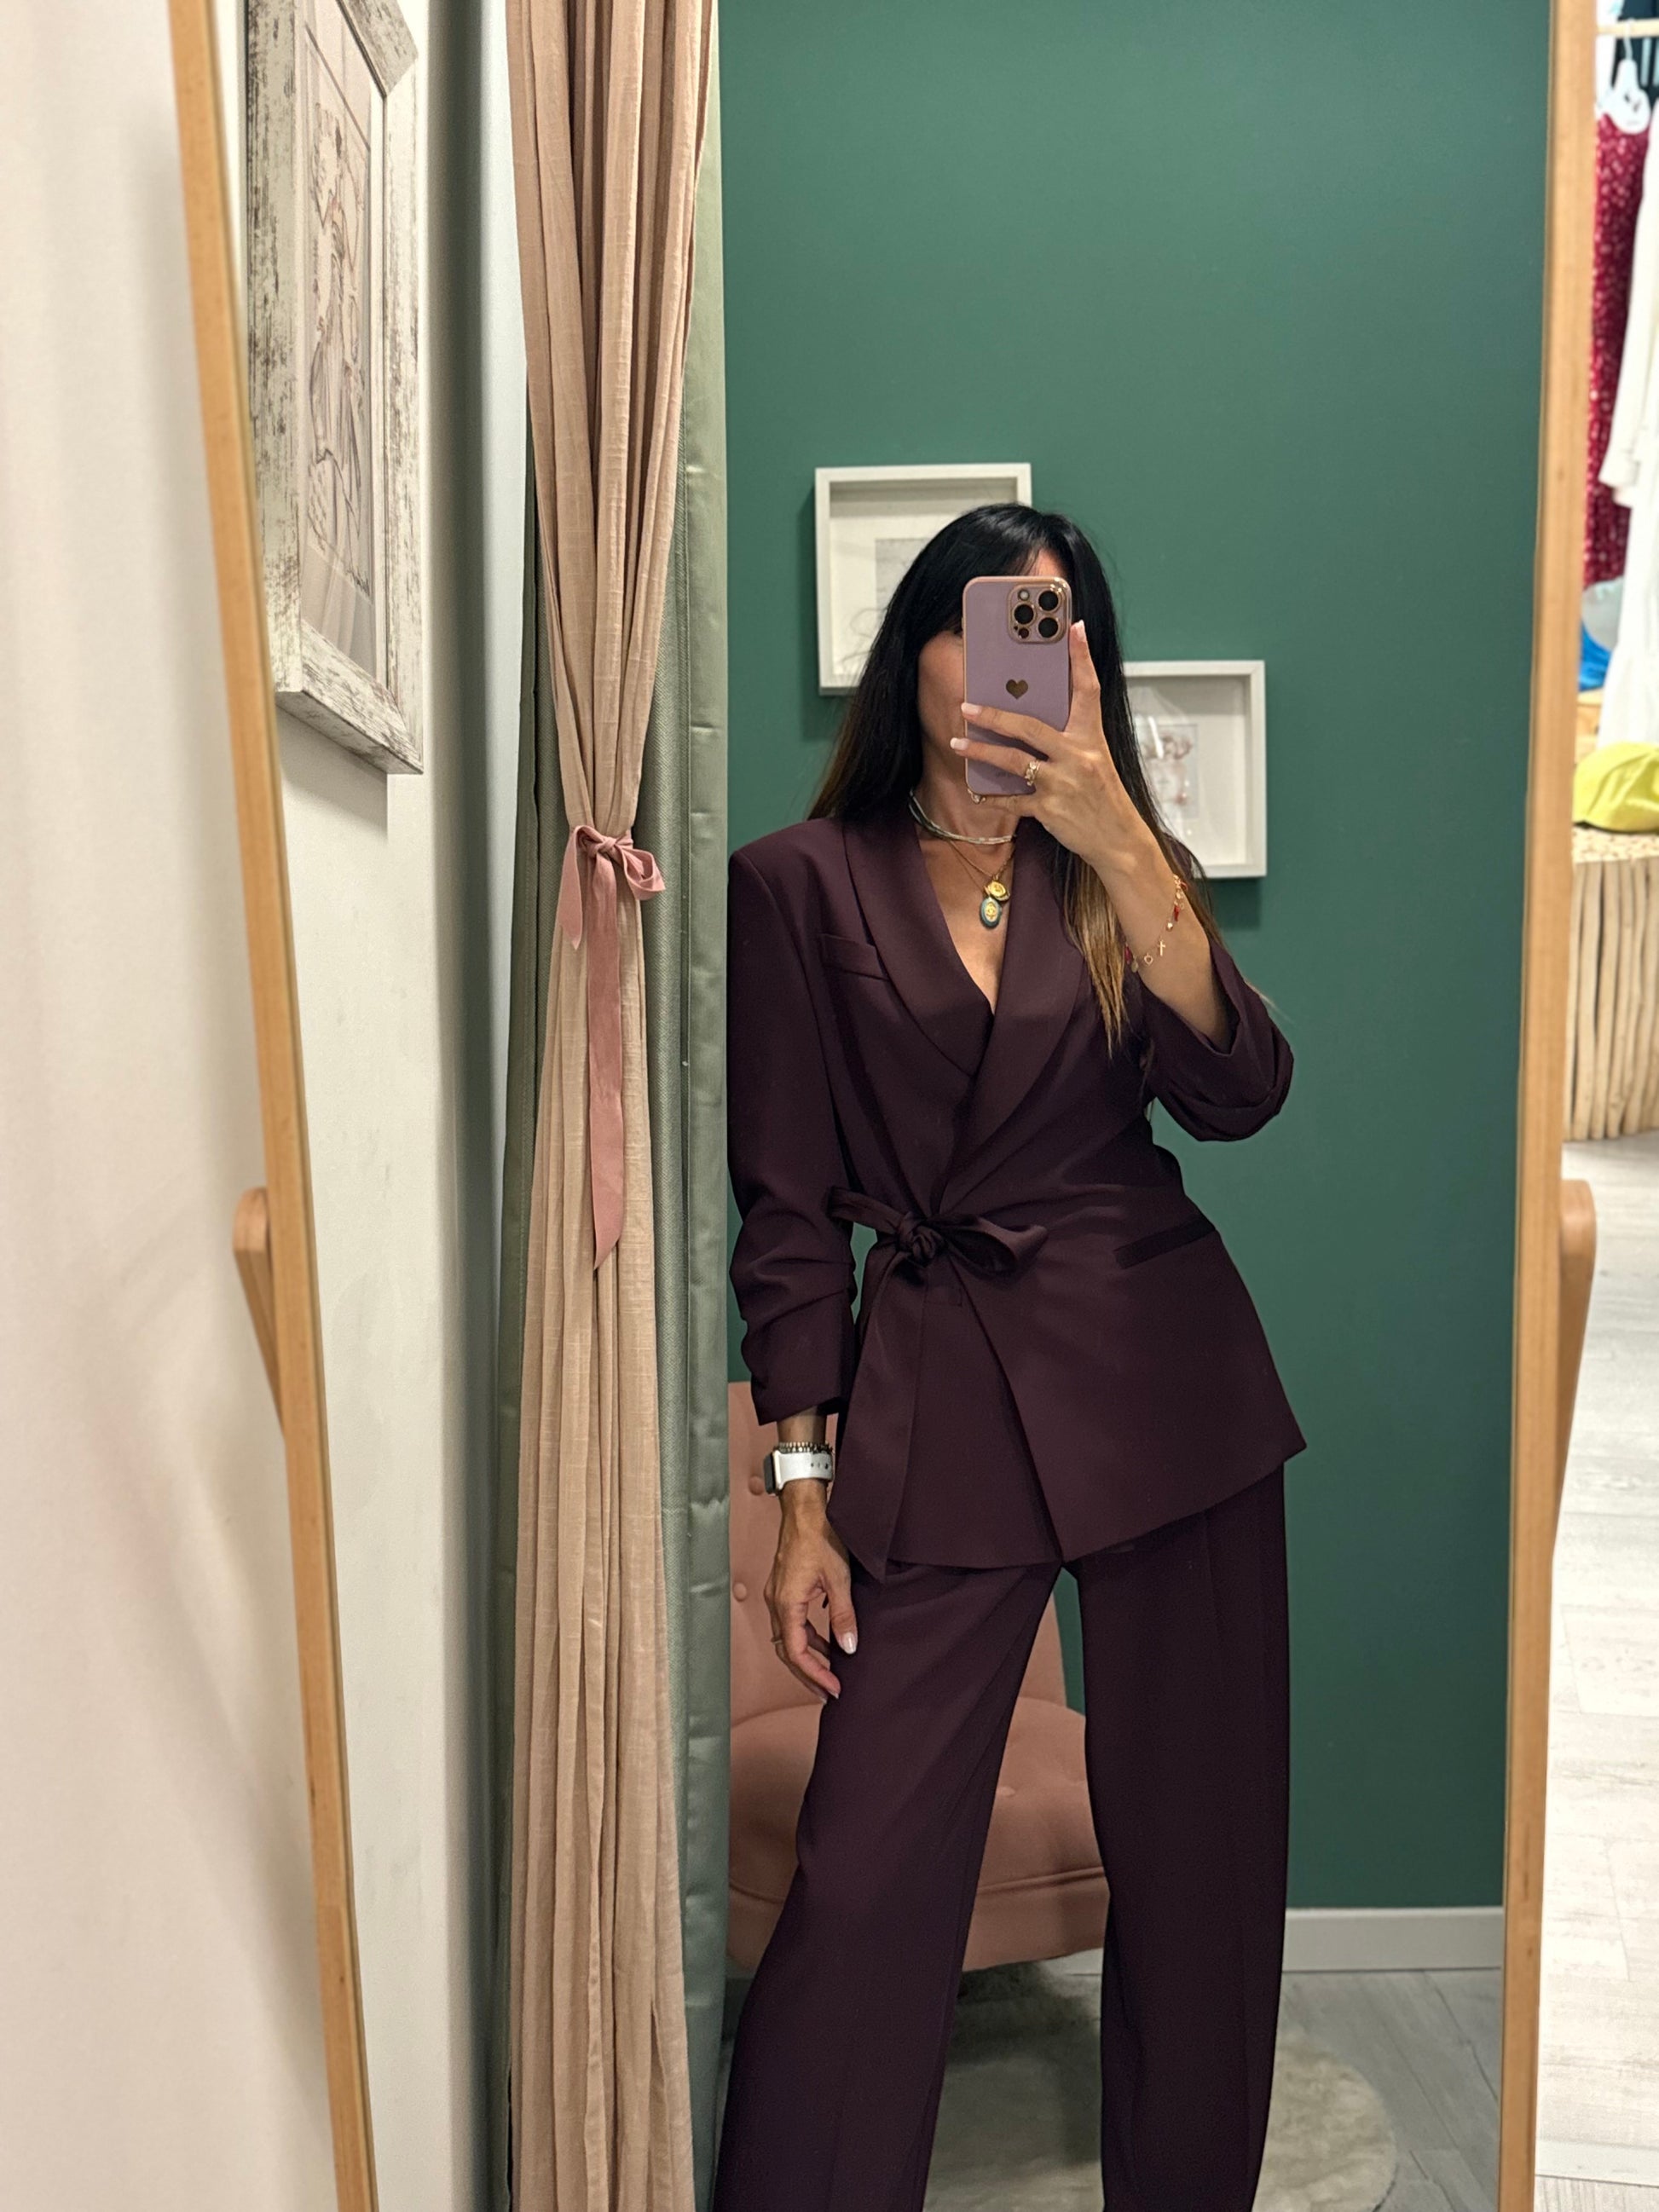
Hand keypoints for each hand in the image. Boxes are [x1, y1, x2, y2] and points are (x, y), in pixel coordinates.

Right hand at [766, 1489, 857, 1701]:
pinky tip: (825, 1639)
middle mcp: (776, 1602)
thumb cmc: (820, 1536)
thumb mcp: (838, 1579)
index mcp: (787, 1603)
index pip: (796, 1652)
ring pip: (787, 1637)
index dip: (814, 1675)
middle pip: (787, 1650)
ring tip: (829, 1671)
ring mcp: (777, 1594)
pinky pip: (791, 1621)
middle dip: (808, 1674)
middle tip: (829, 1691)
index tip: (833, 1688)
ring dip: (807, 1655)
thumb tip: (849, 1648)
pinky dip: (806, 1636)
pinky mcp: (783, 1586)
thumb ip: (843, 1616)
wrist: (805, 1507)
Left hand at [953, 619, 1228, 1040]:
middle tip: (966, 704)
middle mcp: (1079, 756)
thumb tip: (1037, 716)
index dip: (1080, 657)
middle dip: (995, 713)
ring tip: (957, 742)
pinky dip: (992, 796)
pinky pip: (1013, 800)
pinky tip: (975, 792)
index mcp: (1092, 738)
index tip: (1071, 626)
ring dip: (981, 752)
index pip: (1088, 689)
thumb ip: (1071, 736)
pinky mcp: (1051, 810)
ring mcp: (1064, 783)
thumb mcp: (1096, 760)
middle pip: (1031, 726)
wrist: (1120, 842)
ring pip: (1014, 761)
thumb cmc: (1104, 799)